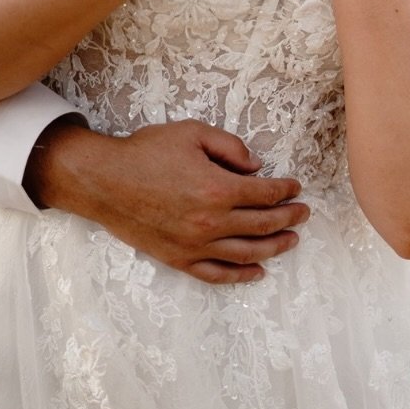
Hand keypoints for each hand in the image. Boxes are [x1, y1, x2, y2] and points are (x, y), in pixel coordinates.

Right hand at [25, 118, 309, 282]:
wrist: (105, 181)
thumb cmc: (148, 151)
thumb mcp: (194, 132)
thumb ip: (231, 147)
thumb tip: (257, 166)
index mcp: (218, 188)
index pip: (265, 194)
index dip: (286, 190)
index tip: (296, 187)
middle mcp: (211, 222)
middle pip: (263, 225)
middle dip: (289, 218)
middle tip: (304, 213)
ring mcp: (195, 245)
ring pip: (247, 253)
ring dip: (275, 247)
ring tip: (292, 240)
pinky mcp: (178, 259)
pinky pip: (216, 273)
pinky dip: (240, 276)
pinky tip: (257, 272)